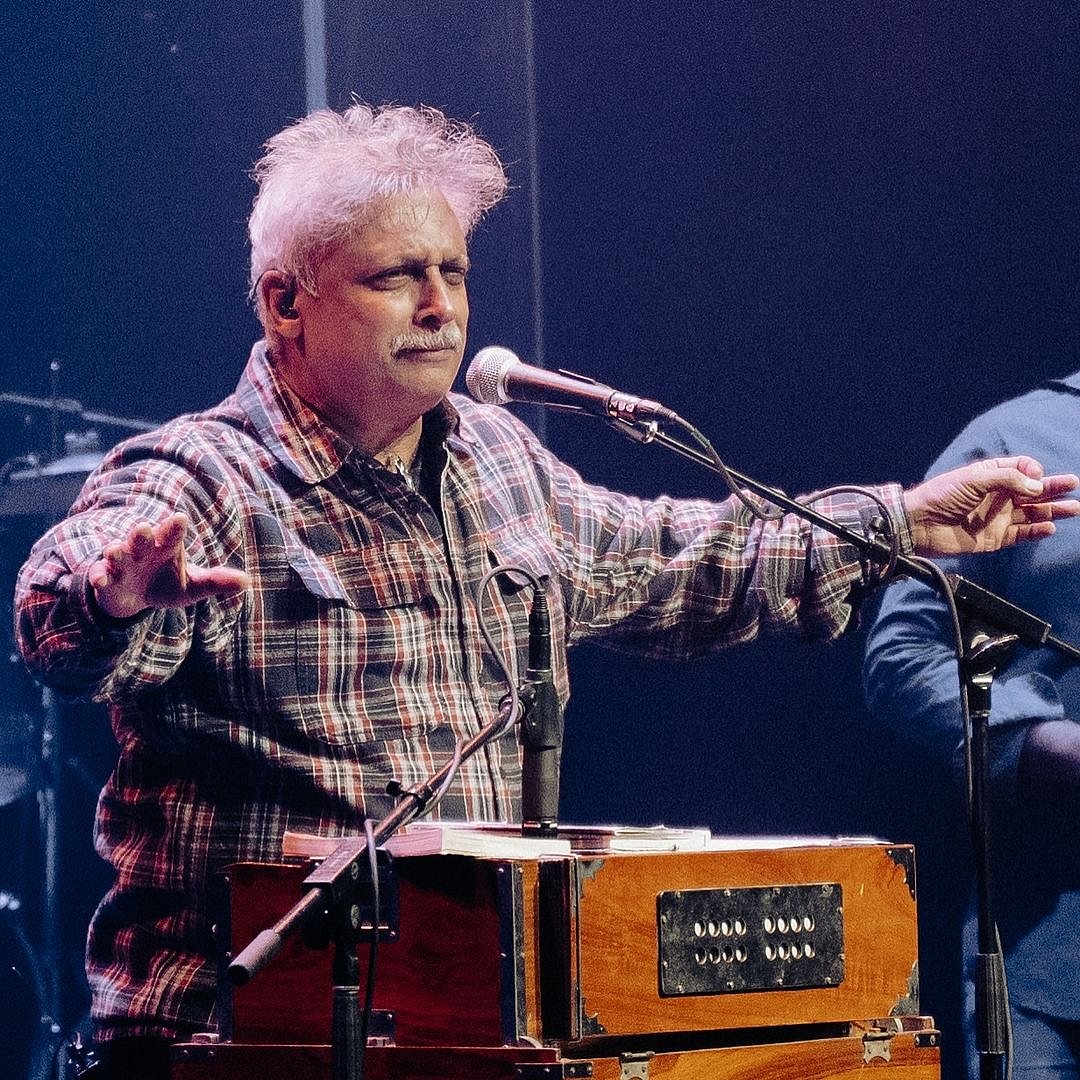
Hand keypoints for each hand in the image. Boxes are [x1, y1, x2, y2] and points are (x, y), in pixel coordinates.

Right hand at [88, 512, 250, 618]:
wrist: (135, 599)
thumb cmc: (166, 584)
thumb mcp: (192, 587)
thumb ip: (216, 582)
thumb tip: (246, 581)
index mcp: (166, 546)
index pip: (172, 533)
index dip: (174, 527)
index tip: (180, 518)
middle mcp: (142, 549)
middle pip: (141, 537)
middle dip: (141, 534)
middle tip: (143, 529)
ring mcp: (122, 563)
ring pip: (116, 552)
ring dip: (115, 551)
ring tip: (115, 550)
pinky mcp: (105, 578)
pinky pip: (99, 575)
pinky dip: (99, 576)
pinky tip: (101, 580)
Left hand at [903, 455, 1079, 554]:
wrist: (921, 524)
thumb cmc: (943, 495)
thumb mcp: (975, 478)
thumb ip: (1008, 479)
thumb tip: (1037, 485)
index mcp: (991, 476)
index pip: (1022, 469)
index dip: (1032, 470)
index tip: (1034, 476)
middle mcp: (998, 496)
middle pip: (1033, 491)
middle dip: (1053, 487)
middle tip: (1073, 484)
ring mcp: (998, 518)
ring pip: (1033, 513)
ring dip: (1053, 510)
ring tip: (1074, 507)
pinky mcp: (995, 538)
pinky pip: (1022, 534)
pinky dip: (1036, 531)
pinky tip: (1049, 527)